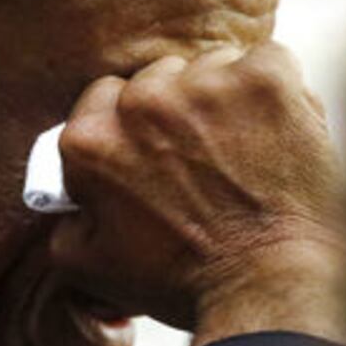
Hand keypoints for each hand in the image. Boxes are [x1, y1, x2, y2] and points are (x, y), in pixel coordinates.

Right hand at [49, 43, 345, 345]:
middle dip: (182, 111)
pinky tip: (280, 133)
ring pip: (214, 66)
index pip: (107, 97)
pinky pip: (268, 59)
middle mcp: (143, 102)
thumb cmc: (183, 283)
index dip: (137, 125)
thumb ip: (65, 220)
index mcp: (92, 140)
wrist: (270, 286)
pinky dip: (278, 92)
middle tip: (207, 158)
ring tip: (246, 152)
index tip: (159, 149)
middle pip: (161, 77)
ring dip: (229, 99)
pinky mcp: (266, 80)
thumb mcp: (91, 267)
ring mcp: (207, 85)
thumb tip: (68, 198)